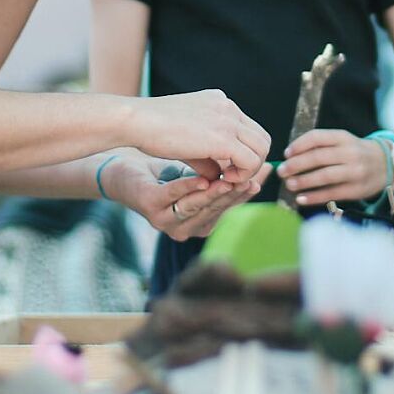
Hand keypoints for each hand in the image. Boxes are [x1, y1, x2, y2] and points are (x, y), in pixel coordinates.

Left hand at [102, 155, 264, 241]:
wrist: (127, 174)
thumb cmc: (168, 176)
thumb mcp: (203, 176)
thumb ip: (228, 176)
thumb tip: (266, 165)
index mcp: (202, 222)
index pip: (230, 206)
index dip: (247, 190)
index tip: (263, 173)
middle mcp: (186, 228)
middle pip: (216, 208)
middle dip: (234, 192)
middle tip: (250, 177)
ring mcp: (167, 221)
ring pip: (197, 206)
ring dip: (214, 194)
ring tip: (229, 180)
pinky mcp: (150, 207)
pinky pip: (173, 197)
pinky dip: (187, 188)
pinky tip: (200, 179)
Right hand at [128, 90, 270, 184]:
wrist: (136, 120)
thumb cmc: (151, 128)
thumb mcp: (185, 138)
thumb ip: (206, 154)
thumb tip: (217, 174)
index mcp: (218, 101)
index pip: (248, 128)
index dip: (243, 151)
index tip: (227, 167)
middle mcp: (228, 106)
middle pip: (261, 138)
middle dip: (252, 161)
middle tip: (231, 175)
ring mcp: (228, 120)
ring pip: (261, 149)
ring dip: (249, 169)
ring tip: (226, 179)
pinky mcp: (223, 137)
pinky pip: (250, 161)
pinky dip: (242, 174)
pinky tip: (222, 179)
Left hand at [277, 129, 388, 207]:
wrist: (387, 164)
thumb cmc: (356, 152)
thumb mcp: (343, 141)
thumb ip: (321, 146)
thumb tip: (291, 157)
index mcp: (343, 137)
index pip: (317, 137)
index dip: (299, 145)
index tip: (286, 153)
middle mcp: (350, 153)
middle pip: (318, 157)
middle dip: (296, 165)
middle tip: (282, 171)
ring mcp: (355, 171)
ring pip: (324, 176)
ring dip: (304, 181)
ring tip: (289, 184)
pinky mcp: (357, 189)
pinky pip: (332, 193)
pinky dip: (315, 197)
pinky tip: (301, 199)